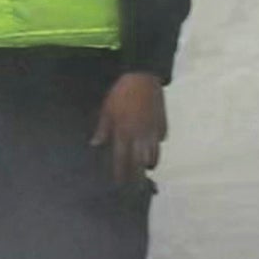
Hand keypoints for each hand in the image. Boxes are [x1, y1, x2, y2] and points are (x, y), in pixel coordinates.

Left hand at [94, 72, 167, 189]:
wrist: (142, 76)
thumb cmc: (120, 92)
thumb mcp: (107, 109)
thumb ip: (103, 129)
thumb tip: (95, 144)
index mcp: (124, 132)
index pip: (122, 159)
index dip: (121, 172)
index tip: (119, 182)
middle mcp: (139, 135)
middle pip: (139, 162)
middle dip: (137, 174)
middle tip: (135, 183)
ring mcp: (153, 130)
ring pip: (154, 153)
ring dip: (150, 162)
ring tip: (146, 168)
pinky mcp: (163, 123)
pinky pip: (161, 139)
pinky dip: (157, 144)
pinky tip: (154, 146)